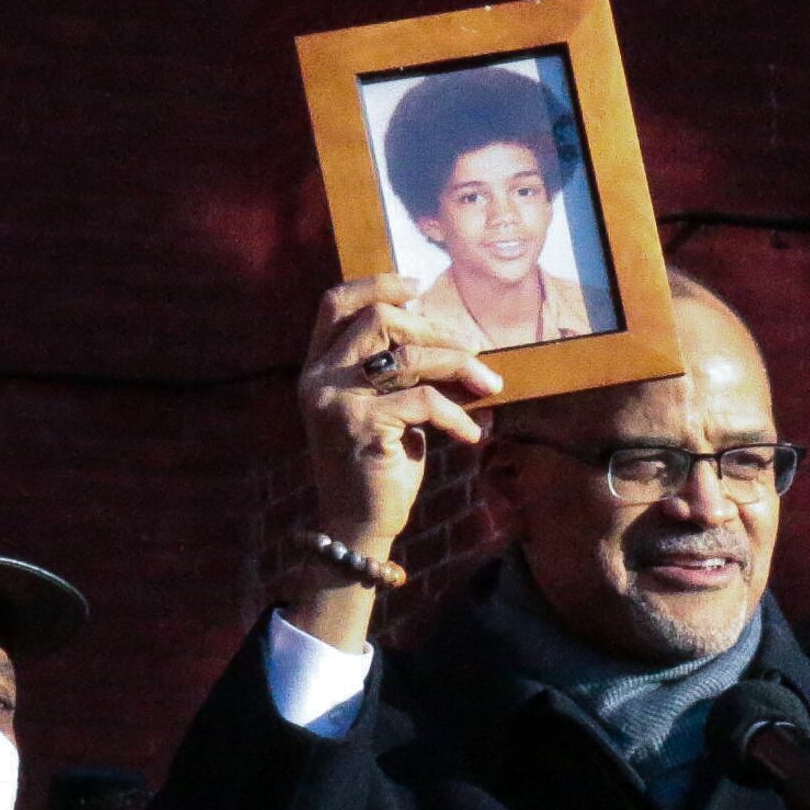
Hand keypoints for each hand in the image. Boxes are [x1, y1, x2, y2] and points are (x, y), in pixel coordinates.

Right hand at [284, 277, 497, 638]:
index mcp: (318, 366)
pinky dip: (458, 415)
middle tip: (472, 351)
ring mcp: (334, 401)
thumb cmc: (380, 464)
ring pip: (407, 355)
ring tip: (490, 385)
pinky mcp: (359, 427)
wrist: (358, 525)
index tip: (417, 287)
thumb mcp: (387, 407)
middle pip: (380, 318)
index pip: (335, 302)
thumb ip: (400, 370)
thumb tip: (455, 336)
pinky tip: (472, 435)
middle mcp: (318, 378)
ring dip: (459, 366)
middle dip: (435, 329)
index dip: (377, 285)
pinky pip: (423, 401)